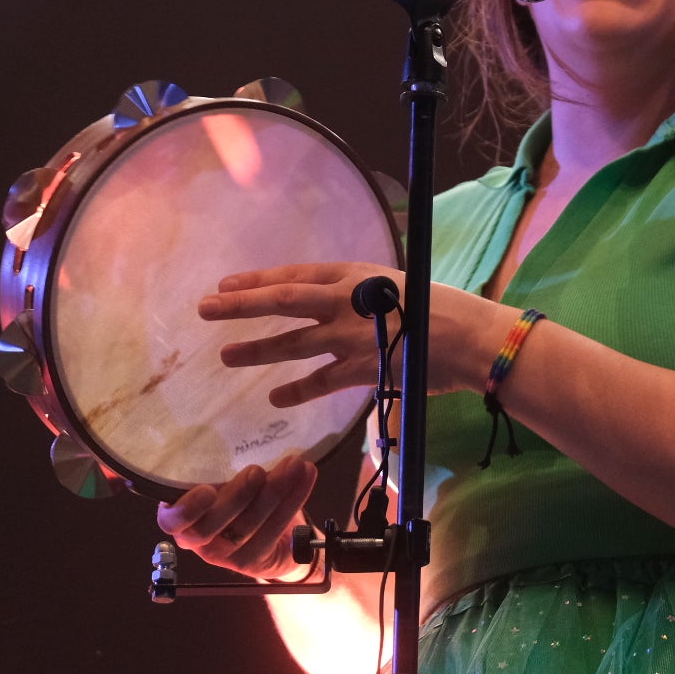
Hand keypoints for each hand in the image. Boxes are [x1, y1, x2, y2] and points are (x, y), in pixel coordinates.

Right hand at [156, 453, 317, 578]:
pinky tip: (306, 476)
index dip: (187, 509)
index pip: (172, 520)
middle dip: (238, 496)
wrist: (271, 534)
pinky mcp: (251, 561)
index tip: (208, 489)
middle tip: (258, 470)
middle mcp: (198, 540)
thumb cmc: (239, 494)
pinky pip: (273, 531)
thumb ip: (222, 464)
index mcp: (182, 516)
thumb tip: (238, 423)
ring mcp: (224, 554)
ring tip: (294, 464)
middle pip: (211, 526)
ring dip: (274, 492)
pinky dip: (294, 500)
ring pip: (246, 527)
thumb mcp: (224, 477)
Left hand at [201, 262, 516, 401]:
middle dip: (241, 305)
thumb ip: (361, 295)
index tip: (225, 283)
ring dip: (257, 349)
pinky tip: (274, 397)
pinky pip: (320, 382)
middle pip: (283, 302)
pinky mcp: (362, 370)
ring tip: (226, 355)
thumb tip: (337, 301)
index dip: (258, 281)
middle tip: (205, 308)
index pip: (295, 276)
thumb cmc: (441, 307)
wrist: (469, 337)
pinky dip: (296, 391)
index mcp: (355, 276)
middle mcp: (347, 302)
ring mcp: (351, 337)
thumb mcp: (396, 286)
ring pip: (293, 343)